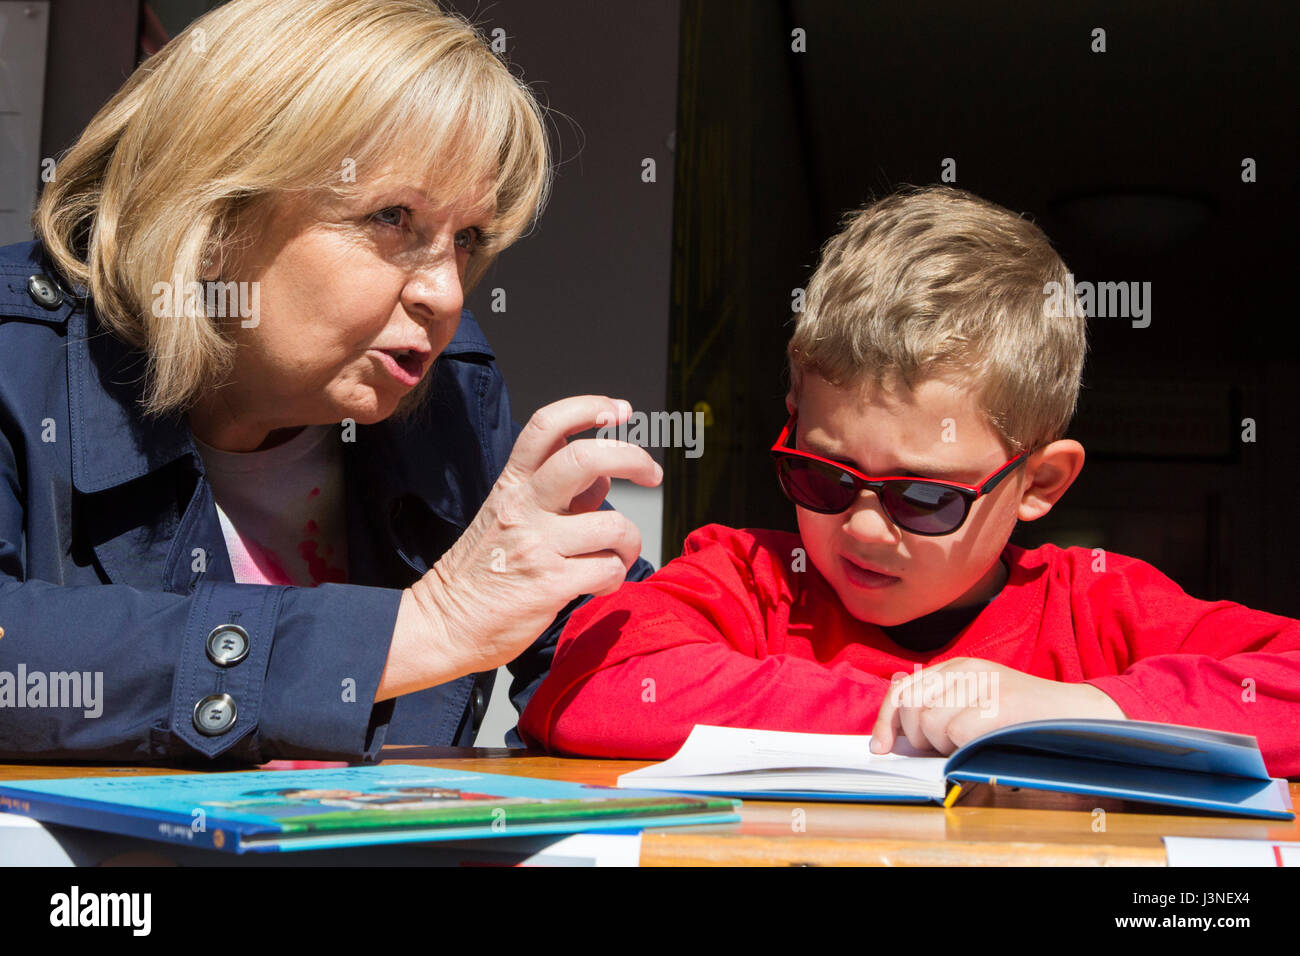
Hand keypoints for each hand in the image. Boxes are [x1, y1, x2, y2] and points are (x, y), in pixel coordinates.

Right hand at [378, 395, 660, 698]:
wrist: (443, 624)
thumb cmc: (482, 571)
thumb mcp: (510, 517)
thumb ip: (559, 495)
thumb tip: (606, 477)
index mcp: (511, 485)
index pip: (546, 426)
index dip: (587, 407)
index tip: (619, 410)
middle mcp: (523, 508)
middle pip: (585, 459)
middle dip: (632, 457)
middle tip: (653, 474)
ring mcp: (536, 546)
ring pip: (614, 525)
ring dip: (630, 542)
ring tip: (619, 555)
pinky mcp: (549, 585)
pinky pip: (609, 570)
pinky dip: (615, 578)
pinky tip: (599, 585)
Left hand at [868, 657, 1125, 755]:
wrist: (1077, 714)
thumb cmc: (1024, 717)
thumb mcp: (978, 700)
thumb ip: (940, 706)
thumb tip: (895, 734)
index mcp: (958, 667)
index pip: (903, 689)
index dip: (886, 720)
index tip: (881, 747)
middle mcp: (966, 670)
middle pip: (911, 707)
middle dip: (917, 737)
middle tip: (942, 747)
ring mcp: (982, 686)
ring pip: (928, 723)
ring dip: (941, 746)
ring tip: (967, 745)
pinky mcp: (996, 707)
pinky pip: (955, 734)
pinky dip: (961, 748)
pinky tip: (981, 746)